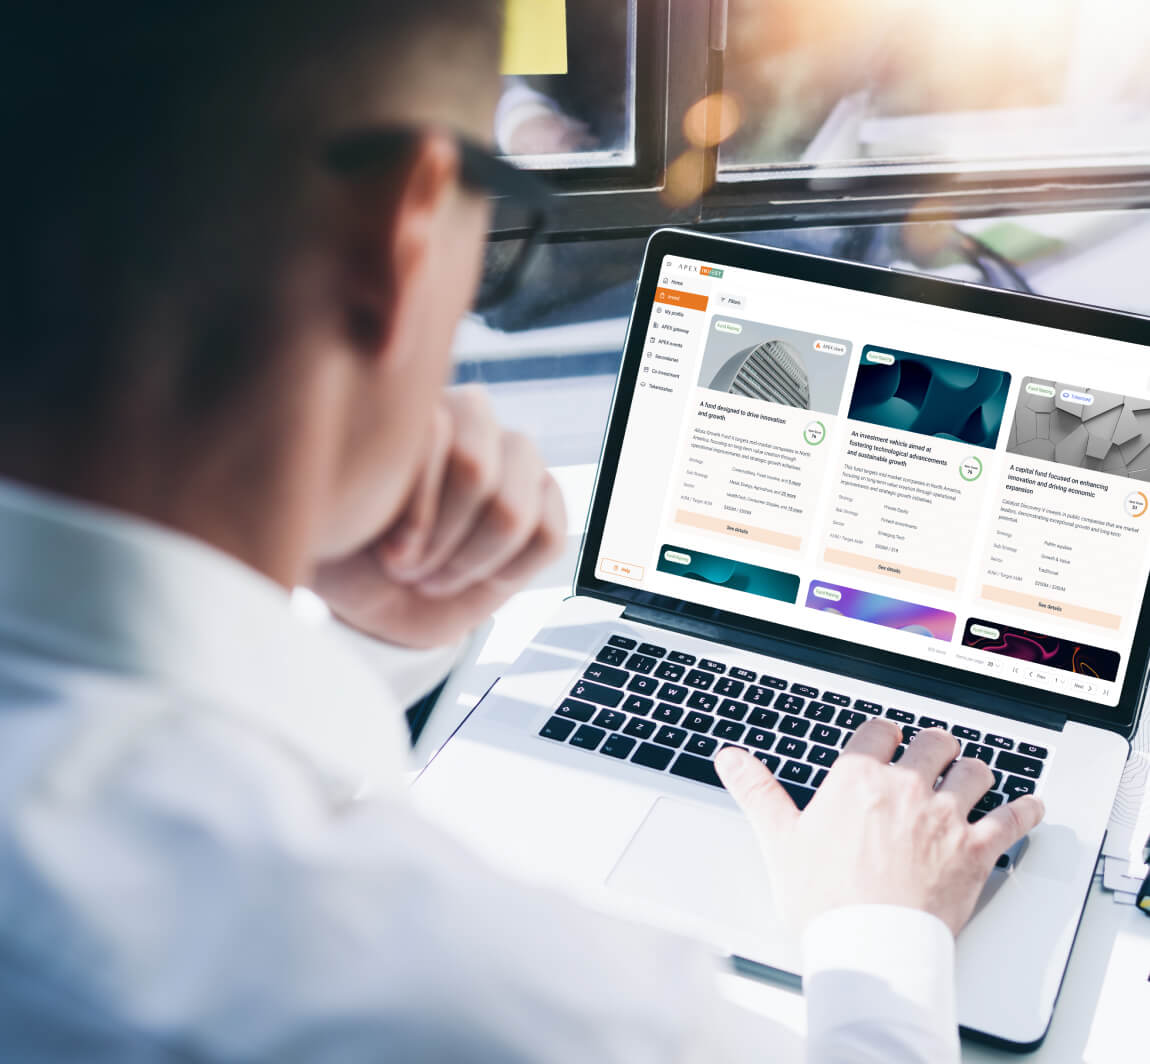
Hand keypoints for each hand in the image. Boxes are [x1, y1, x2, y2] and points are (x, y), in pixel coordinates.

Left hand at [313, 386, 565, 648]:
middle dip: (437, 541)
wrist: (380, 600)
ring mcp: (516, 459)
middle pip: (473, 472)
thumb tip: (415, 439)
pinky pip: (548, 537)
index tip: (384, 554)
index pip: (431, 437)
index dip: (411, 514)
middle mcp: (473, 418)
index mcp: (417, 403)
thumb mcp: (329, 512)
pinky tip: (475, 573)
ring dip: (467, 562)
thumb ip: (359, 468)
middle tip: (407, 567)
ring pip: (512, 511)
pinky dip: (506, 571)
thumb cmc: (347, 548)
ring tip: (436, 574)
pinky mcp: (546, 502)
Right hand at [716, 719, 1044, 936]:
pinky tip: (1027, 806)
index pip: (879, 731)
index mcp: (859, 778)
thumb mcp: (778, 839)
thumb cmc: (823, 898)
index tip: (883, 741)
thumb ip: (756, 790)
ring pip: (974, 771)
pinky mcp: (977, 852)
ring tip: (968, 775)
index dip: (882, 735)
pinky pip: (1012, 820)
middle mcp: (907, 788)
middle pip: (933, 743)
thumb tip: (730, 757)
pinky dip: (1023, 810)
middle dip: (931, 746)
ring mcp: (947, 818)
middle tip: (928, 755)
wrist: (869, 947)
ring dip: (973, 770)